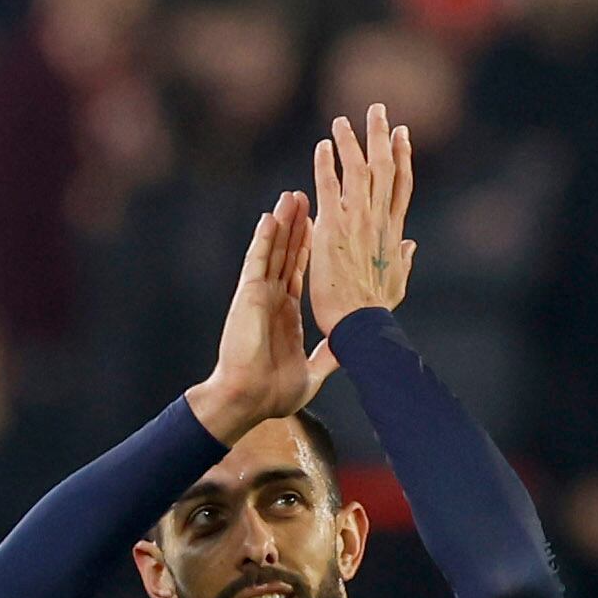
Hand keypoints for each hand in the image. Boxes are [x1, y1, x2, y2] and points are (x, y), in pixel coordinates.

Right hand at [185, 192, 332, 443]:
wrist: (249, 401)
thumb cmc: (274, 394)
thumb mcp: (314, 371)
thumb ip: (329, 355)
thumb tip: (348, 348)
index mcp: (287, 314)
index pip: (300, 272)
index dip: (309, 248)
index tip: (320, 225)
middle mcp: (273, 300)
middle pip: (286, 254)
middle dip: (297, 226)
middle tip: (305, 197)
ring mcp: (259, 296)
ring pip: (273, 251)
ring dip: (282, 223)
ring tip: (291, 196)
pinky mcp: (249, 296)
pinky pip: (257, 262)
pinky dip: (264, 239)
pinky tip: (271, 218)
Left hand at [310, 105, 417, 327]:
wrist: (361, 325)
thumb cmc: (377, 311)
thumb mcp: (397, 282)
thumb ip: (404, 260)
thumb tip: (411, 244)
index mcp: (394, 231)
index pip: (401, 184)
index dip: (402, 156)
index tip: (401, 134)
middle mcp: (378, 219)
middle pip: (384, 167)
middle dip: (381, 135)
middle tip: (377, 110)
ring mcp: (357, 221)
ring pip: (357, 169)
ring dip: (350, 142)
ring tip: (341, 121)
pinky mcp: (333, 226)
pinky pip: (329, 186)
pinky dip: (325, 164)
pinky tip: (322, 146)